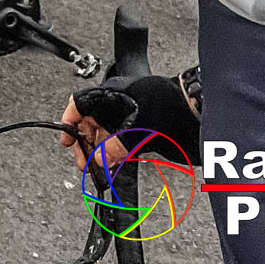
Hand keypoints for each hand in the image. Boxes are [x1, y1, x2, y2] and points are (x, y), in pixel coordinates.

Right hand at [58, 72, 200, 167]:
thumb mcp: (136, 129)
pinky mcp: (143, 130)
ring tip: (97, 169)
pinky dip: (116, 155)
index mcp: (112, 94)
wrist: (197, 111)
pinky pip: (122, 143)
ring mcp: (131, 117)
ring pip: (107, 134)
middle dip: (85, 143)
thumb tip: (100, 159)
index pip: (80, 103)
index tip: (67, 140)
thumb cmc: (170, 107)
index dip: (70, 121)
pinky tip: (113, 166)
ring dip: (100, 152)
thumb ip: (115, 147)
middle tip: (83, 162)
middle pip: (92, 122)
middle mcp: (119, 104)